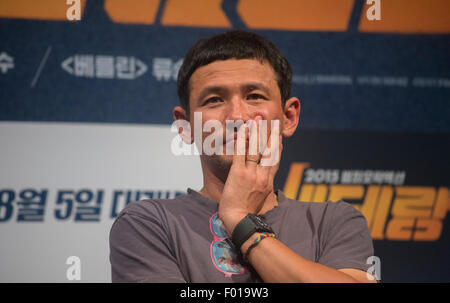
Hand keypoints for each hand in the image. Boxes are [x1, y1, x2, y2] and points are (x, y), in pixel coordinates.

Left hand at [218, 119, 282, 234]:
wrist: (239, 221)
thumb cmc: (246, 213)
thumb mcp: (261, 199)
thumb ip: (264, 188)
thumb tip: (266, 184)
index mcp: (268, 182)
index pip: (275, 159)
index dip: (277, 145)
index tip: (278, 134)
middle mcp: (262, 176)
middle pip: (269, 151)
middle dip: (270, 134)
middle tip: (271, 120)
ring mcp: (251, 174)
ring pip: (256, 149)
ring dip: (257, 132)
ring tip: (257, 119)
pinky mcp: (239, 174)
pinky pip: (242, 153)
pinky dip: (243, 140)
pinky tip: (243, 130)